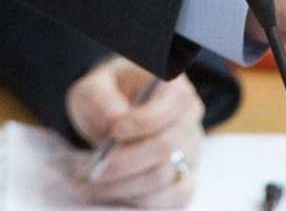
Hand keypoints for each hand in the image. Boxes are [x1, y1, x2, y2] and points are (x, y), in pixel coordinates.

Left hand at [64, 58, 202, 206]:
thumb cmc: (106, 96)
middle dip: (128, 161)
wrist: (110, 116)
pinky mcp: (185, 177)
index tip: (114, 131)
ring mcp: (191, 150)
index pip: (174, 101)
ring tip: (96, 183)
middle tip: (96, 169)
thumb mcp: (94, 87)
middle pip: (168, 146)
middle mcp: (189, 117)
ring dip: (128, 185)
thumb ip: (102, 98)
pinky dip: (142, 200)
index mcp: (173, 84)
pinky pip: (174, 198)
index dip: (145, 120)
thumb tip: (116, 119)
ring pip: (167, 177)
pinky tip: (115, 192)